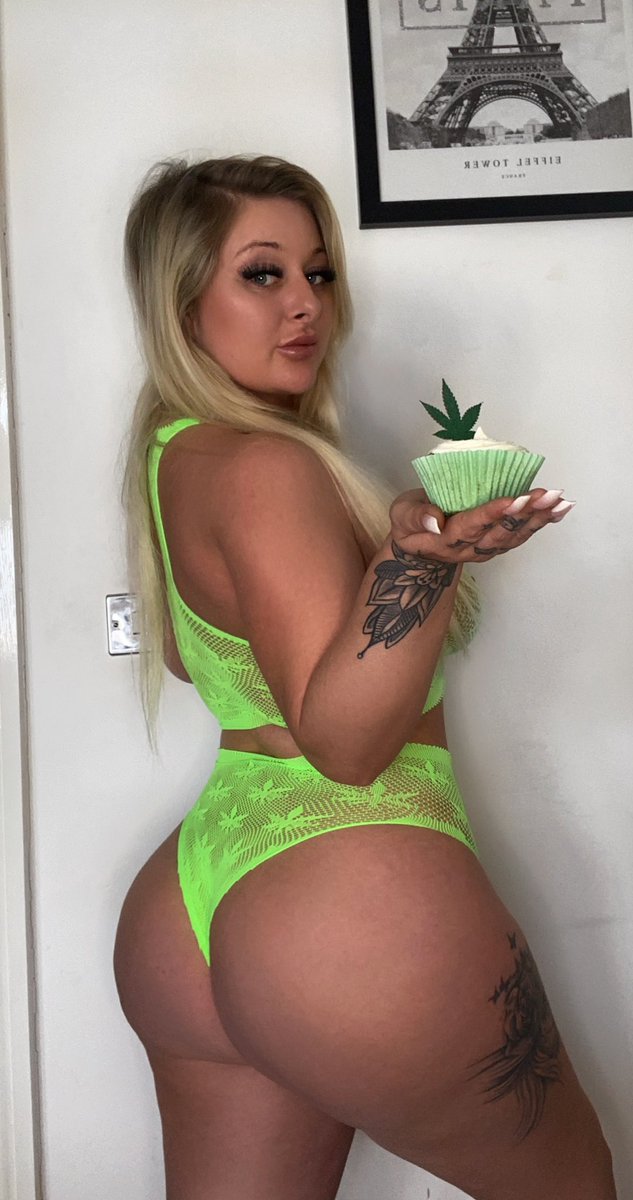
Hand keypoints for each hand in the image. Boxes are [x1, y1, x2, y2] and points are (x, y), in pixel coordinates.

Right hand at [388, 488, 573, 562]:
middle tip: (547, 494)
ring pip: (516, 535)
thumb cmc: (410, 525)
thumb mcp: (401, 517)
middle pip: (501, 533)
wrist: (419, 549)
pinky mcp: (498, 545)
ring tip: (559, 499)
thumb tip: (435, 521)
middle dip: (525, 513)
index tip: (514, 499)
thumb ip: (415, 518)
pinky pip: (522, 535)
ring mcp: (487, 549)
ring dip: (539, 518)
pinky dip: (542, 522)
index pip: (472, 526)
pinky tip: (560, 508)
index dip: (493, 514)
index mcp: (446, 541)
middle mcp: (471, 549)